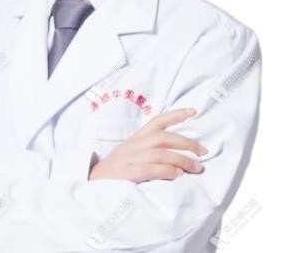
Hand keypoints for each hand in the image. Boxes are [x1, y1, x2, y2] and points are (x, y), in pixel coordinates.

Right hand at [89, 108, 206, 182]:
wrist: (90, 184)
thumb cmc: (115, 171)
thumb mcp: (130, 155)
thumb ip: (148, 151)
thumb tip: (177, 155)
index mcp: (135, 139)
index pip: (157, 121)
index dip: (175, 115)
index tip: (194, 111)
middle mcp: (133, 145)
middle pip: (163, 137)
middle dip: (186, 142)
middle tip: (203, 151)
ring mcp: (128, 159)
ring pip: (160, 153)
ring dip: (182, 159)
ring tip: (196, 167)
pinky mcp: (125, 174)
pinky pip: (149, 169)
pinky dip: (166, 170)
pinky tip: (177, 174)